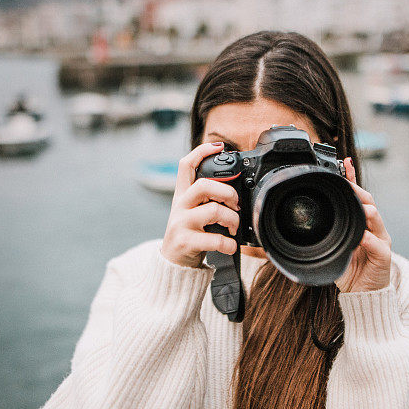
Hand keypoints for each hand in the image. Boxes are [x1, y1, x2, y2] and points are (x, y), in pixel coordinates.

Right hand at [161, 142, 240, 267]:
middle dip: (227, 192)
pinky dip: (228, 243)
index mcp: (182, 195)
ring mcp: (181, 223)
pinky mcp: (186, 242)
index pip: (186, 165)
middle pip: (203, 186)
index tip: (218, 146)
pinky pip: (214, 239)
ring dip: (232, 219)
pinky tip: (231, 245)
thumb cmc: (189, 232)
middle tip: (236, 204)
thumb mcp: (191, 211)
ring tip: (234, 227)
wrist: (173, 262)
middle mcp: (180, 206)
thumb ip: (206, 198)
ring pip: (213, 211)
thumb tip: (234, 189)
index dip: (201, 151)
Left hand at [335, 157, 391, 292]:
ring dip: (367, 211)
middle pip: (369, 202)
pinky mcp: (384, 257)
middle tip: (347, 182)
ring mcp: (381, 241)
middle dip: (358, 190)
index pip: (359, 196)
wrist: (364, 294)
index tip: (344, 162)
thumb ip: (330, 232)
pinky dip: (369, 239)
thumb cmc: (350, 269)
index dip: (353, 178)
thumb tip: (308, 219)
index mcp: (363, 223)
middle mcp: (374, 228)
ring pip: (376, 219)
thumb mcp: (336, 247)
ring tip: (360, 205)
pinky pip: (377, 245)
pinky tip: (362, 236)